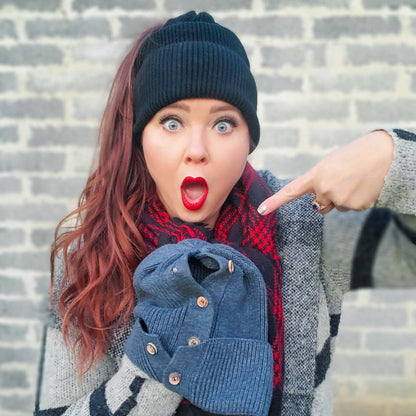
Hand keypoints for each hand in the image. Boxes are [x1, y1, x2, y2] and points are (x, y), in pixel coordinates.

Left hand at [258, 130, 393, 214]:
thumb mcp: (330, 164)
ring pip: (336, 207)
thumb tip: (319, 201)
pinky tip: (363, 187)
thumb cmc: (355, 155)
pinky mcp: (354, 206)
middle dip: (327, 197)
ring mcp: (339, 199)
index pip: (290, 191)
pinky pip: (350, 208)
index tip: (261, 211)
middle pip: (319, 205)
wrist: (383, 155)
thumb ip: (319, 181)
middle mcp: (324, 189)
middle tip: (342, 181)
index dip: (275, 202)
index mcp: (316, 175)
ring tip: (355, 181)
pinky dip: (356, 200)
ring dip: (343, 198)